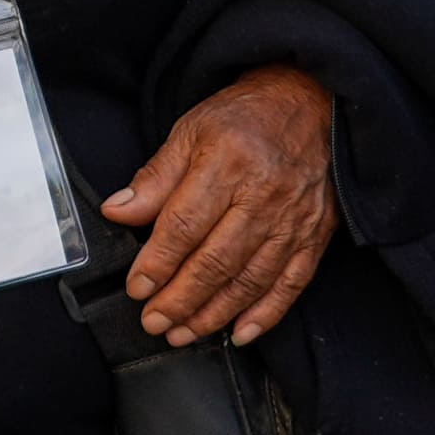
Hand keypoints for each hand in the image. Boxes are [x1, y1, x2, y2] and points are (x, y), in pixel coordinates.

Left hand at [102, 64, 337, 347]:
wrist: (313, 102)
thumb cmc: (246, 117)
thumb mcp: (192, 130)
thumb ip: (156, 177)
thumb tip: (117, 212)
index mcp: (227, 164)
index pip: (184, 226)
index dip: (158, 263)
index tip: (137, 288)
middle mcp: (263, 195)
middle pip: (216, 261)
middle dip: (181, 300)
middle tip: (154, 323)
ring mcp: (294, 219)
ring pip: (251, 280)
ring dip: (214, 314)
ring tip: (184, 333)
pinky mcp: (317, 234)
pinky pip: (292, 283)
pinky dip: (266, 314)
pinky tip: (239, 333)